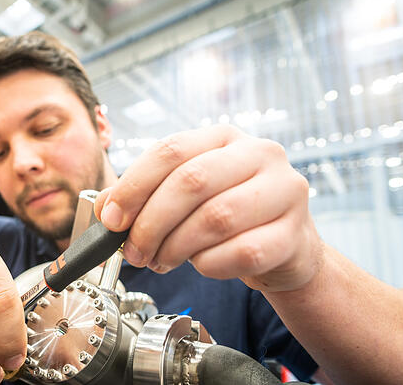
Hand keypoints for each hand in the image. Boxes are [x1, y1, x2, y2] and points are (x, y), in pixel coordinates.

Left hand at [94, 125, 323, 291]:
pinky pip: (242, 253)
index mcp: (224, 137)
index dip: (133, 186)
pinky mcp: (296, 234)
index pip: (170, 150)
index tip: (112, 219)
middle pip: (191, 182)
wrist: (284, 247)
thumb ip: (144, 196)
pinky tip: (201, 265)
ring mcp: (285, 191)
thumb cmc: (228, 217)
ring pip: (215, 219)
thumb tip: (106, 208)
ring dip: (175, 247)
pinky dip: (209, 265)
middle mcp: (260, 154)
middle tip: (134, 251)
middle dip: (151, 223)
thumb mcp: (184, 196)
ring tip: (161, 260)